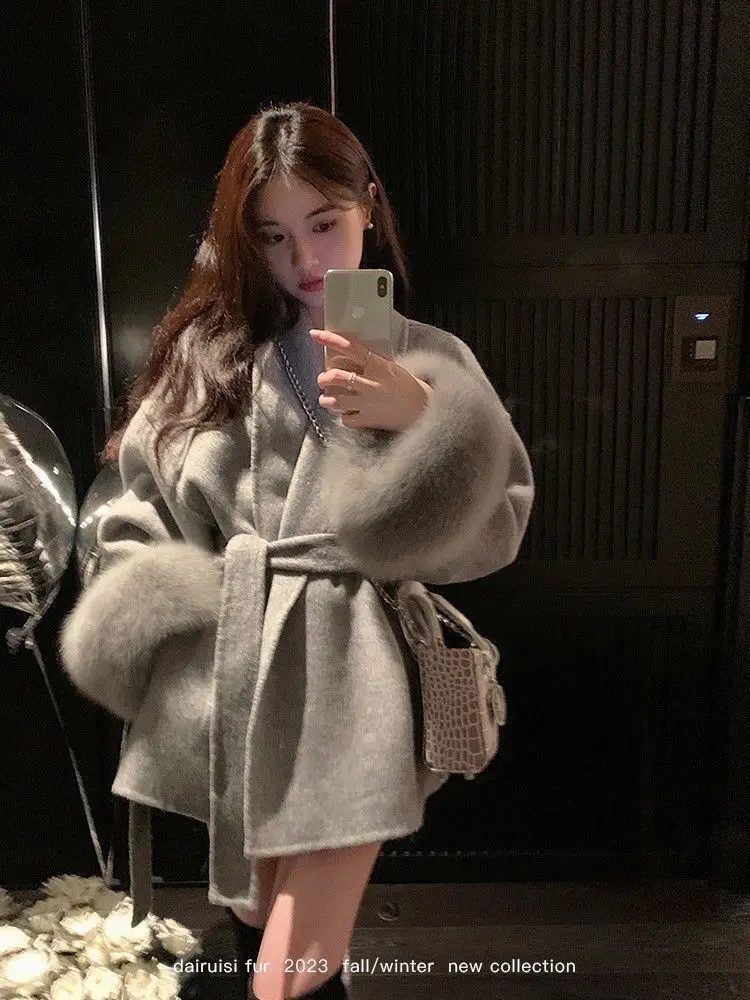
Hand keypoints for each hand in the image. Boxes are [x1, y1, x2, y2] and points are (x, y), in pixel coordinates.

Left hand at [310, 329, 431, 430]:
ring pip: (335, 401)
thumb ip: (370, 361)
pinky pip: (346, 419)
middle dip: (323, 378)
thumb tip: (345, 353)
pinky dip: (343, 416)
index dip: (330, 339)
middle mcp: (371, 383)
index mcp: (378, 365)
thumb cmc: (405, 385)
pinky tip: (346, 413)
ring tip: (326, 399)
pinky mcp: (369, 420)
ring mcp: (369, 403)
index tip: (315, 334)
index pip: (350, 348)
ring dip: (326, 399)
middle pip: (336, 376)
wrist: (423, 408)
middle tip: (323, 380)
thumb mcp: (390, 367)